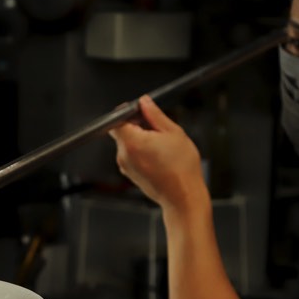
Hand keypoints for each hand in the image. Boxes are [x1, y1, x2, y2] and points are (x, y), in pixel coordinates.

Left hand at [108, 95, 206, 210]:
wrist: (182, 196)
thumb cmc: (181, 169)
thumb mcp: (173, 133)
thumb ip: (155, 115)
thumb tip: (144, 102)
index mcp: (133, 142)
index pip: (116, 119)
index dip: (126, 112)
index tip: (139, 111)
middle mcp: (124, 155)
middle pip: (121, 131)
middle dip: (135, 125)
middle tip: (155, 127)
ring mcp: (125, 166)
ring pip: (127, 143)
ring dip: (140, 138)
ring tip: (160, 144)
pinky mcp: (130, 174)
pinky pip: (130, 155)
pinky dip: (141, 151)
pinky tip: (158, 155)